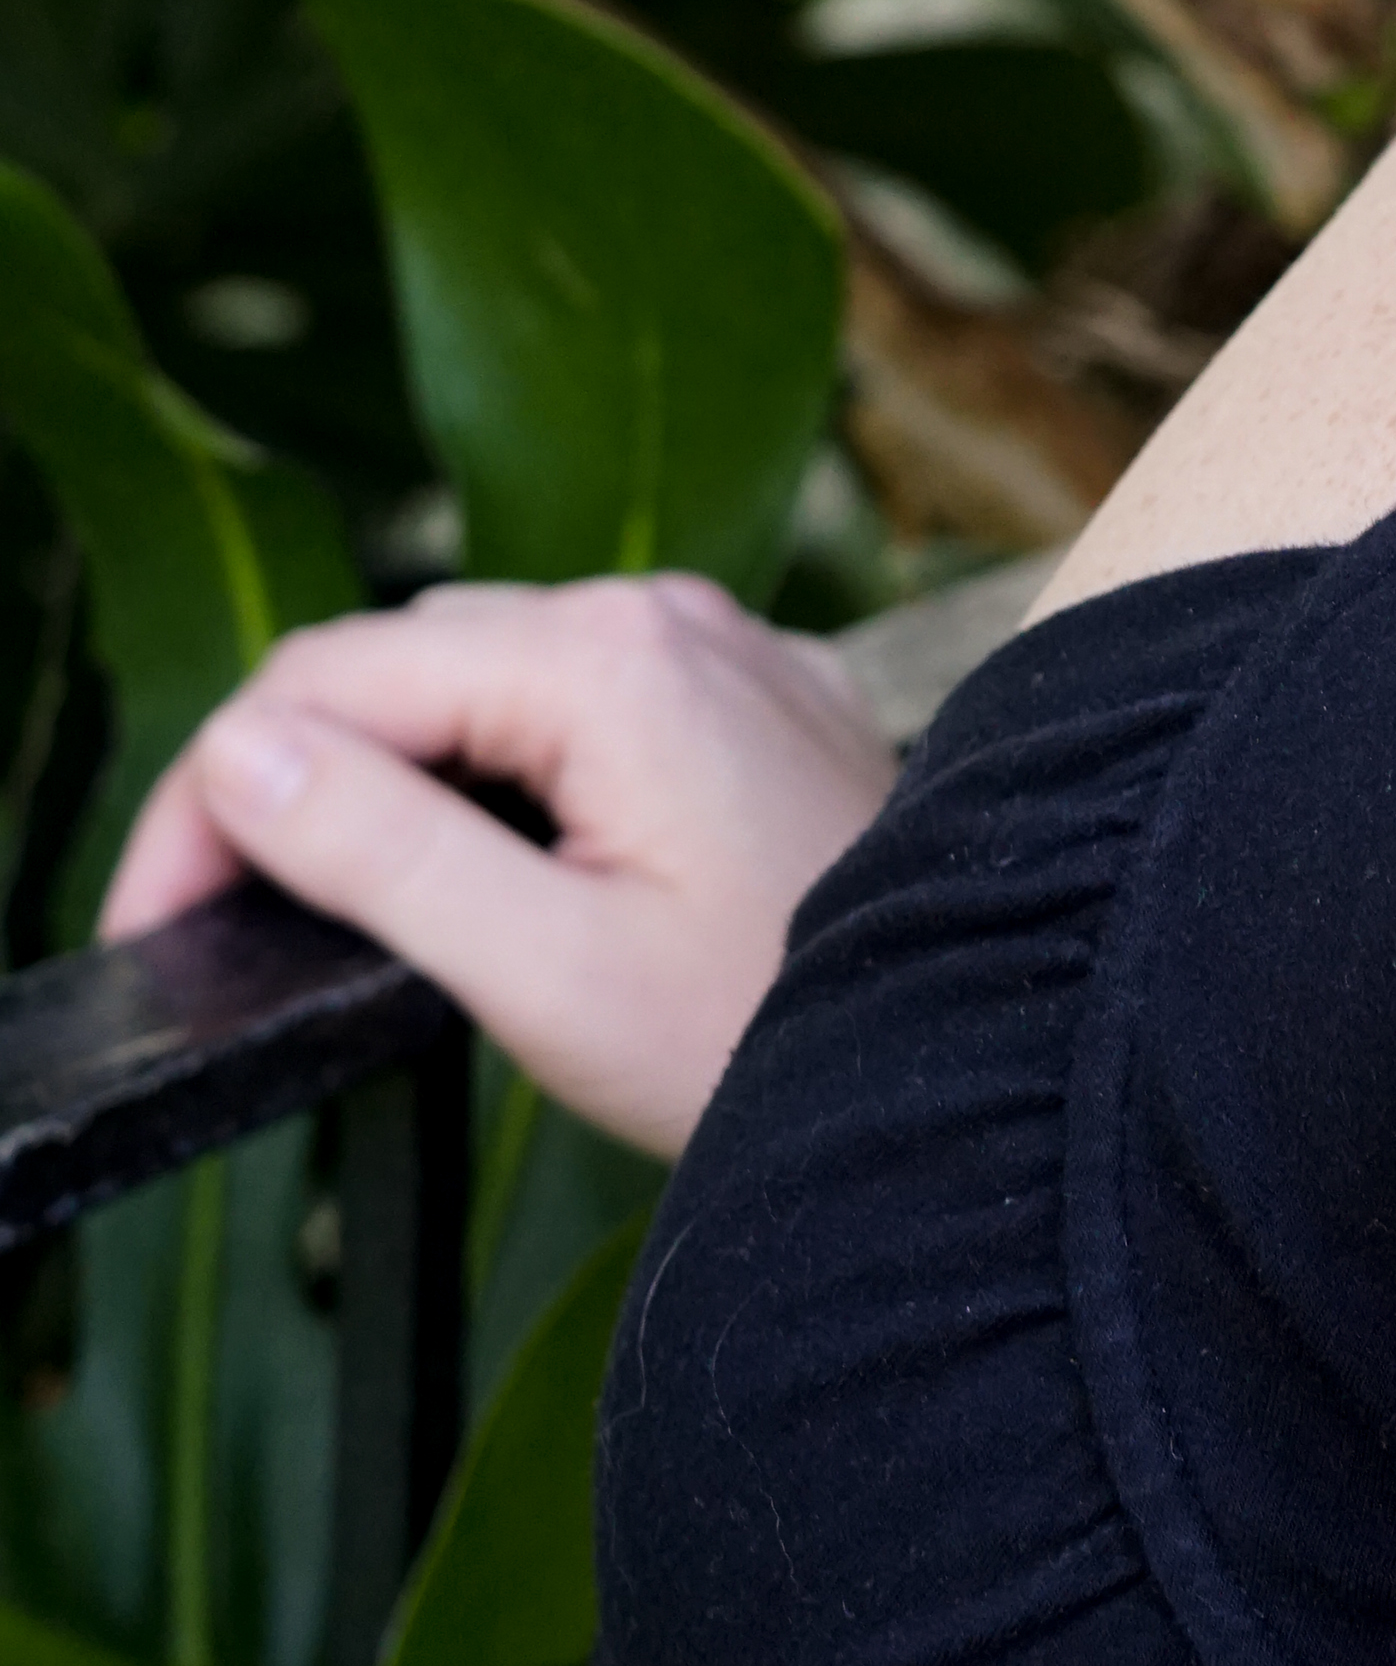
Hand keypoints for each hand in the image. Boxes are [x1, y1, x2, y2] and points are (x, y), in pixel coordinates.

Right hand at [98, 576, 897, 1160]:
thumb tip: (240, 754)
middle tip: (216, 923)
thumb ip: (384, 852)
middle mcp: (662, 612)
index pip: (332, 676)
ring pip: (484, 671)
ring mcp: (715, 642)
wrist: (967, 1053)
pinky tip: (474, 861)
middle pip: (400, 659)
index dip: (214, 794)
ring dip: (391, 765)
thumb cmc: (765, 1036)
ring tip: (323, 900)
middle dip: (288, 775)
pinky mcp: (745, 693)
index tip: (157, 922)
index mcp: (604, 659)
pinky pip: (576, 694)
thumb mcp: (545, 973)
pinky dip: (495, 763)